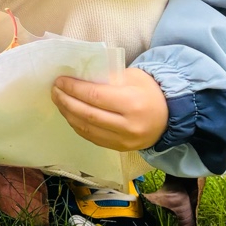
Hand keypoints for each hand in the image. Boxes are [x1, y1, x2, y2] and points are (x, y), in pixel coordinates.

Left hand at [52, 67, 168, 151]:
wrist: (171, 116)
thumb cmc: (150, 91)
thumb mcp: (132, 77)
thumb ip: (106, 79)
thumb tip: (77, 78)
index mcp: (132, 103)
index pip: (94, 96)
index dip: (73, 89)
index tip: (60, 81)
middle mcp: (128, 125)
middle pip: (87, 114)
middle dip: (66, 101)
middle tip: (54, 90)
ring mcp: (124, 141)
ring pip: (87, 128)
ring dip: (68, 114)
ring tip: (59, 101)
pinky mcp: (120, 149)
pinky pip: (92, 137)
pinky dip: (77, 125)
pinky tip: (70, 114)